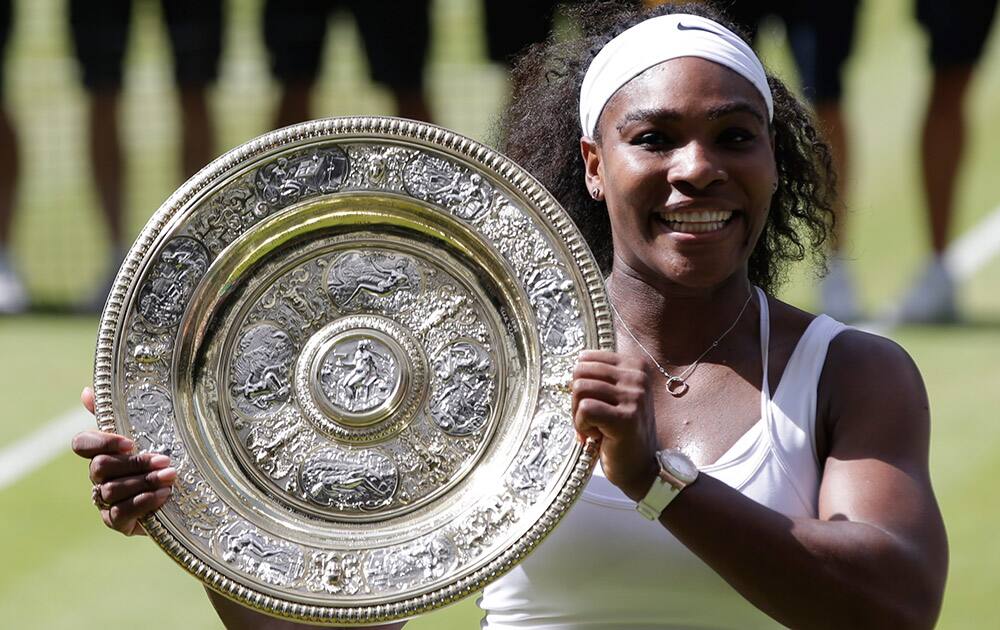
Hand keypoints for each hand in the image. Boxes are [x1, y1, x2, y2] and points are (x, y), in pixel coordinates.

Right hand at [71, 387, 175, 535]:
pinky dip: (142, 502)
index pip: (82, 443)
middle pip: (100, 468)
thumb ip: (118, 414)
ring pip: (111, 491)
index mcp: (103, 452)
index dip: (101, 442)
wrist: (182, 496)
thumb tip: (87, 391)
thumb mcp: (149, 434)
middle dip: (134, 463)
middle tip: (164, 460)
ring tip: (170, 477)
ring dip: (143, 482)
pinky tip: (163, 495)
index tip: (129, 442)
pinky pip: (119, 513)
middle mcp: (98, 477)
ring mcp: (105, 501)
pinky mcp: (116, 522)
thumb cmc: (160, 461)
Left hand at [572, 350, 659, 501]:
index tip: (594, 403)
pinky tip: (597, 437)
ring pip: (580, 389)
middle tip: (590, 419)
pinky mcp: (625, 418)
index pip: (586, 359)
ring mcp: (634, 397)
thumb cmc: (621, 432)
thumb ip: (599, 377)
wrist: (640, 468)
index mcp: (636, 366)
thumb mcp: (615, 396)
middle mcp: (638, 377)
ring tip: (595, 429)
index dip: (581, 383)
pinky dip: (582, 426)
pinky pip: (585, 409)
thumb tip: (575, 363)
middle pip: (580, 372)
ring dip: (579, 415)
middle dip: (576, 398)